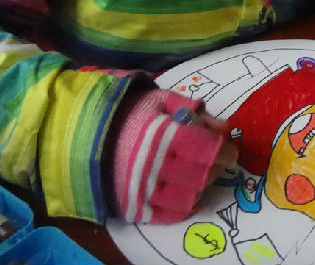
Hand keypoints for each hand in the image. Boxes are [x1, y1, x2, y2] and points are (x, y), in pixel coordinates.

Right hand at [110, 89, 237, 223]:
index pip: (207, 149)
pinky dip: (184, 205)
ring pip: (190, 197)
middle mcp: (155, 166)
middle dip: (217, 167)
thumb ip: (192, 109)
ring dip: (202, 186)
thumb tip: (222, 126)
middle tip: (217, 160)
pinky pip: (170, 214)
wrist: (85, 136)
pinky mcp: (135, 207)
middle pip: (203, 175)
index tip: (229, 149)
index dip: (224, 149)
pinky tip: (186, 191)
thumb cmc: (128, 114)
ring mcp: (144, 190)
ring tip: (200, 173)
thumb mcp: (160, 100)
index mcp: (163, 136)